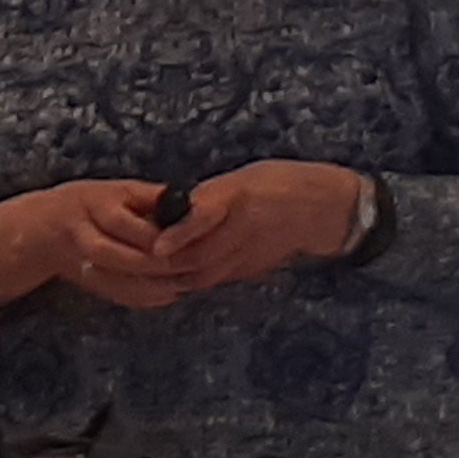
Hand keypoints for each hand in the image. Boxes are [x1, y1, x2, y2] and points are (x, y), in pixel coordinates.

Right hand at [0, 180, 201, 310]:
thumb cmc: (90, 203)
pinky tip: (171, 292)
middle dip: (157, 265)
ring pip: (118, 281)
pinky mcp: (88, 283)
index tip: (191, 239)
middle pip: (121, 256)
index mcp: (93, 204)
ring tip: (184, 282)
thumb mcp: (119, 189)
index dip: (160, 236)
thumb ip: (152, 196)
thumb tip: (190, 202)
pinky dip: (146, 297)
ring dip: (154, 285)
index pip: (128, 224)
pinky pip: (118, 294)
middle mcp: (84, 234)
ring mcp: (82, 261)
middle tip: (191, 266)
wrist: (41, 229)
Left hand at [148, 161, 372, 297]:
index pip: (204, 215)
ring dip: (177, 276)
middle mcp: (245, 227)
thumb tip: (166, 209)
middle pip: (201, 254)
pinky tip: (175, 279)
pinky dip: (195, 280)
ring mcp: (251, 251)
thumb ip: (206, 197)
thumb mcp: (242, 177)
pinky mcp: (254, 267)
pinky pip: (218, 278)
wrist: (321, 208)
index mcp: (241, 196)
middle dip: (169, 262)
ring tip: (148, 274)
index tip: (155, 245)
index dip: (179, 232)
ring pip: (208, 272)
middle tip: (137, 262)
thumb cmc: (278, 182)